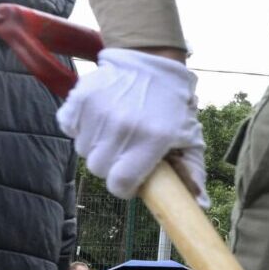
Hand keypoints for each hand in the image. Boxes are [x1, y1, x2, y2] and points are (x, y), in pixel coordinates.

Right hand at [57, 47, 207, 201]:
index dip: (123, 187)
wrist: (151, 63)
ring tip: (115, 130)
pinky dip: (80, 127)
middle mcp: (123, 127)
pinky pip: (68, 128)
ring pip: (83, 151)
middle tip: (125, 150)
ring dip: (96, 146)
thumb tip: (199, 206)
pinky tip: (99, 118)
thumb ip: (193, 173)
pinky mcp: (80, 99)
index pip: (121, 184)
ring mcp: (99, 112)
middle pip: (99, 169)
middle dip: (111, 166)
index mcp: (152, 139)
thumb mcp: (190, 138)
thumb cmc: (172, 106)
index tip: (128, 180)